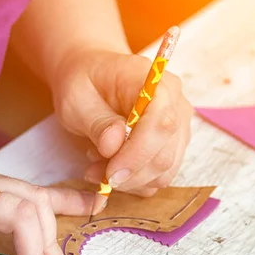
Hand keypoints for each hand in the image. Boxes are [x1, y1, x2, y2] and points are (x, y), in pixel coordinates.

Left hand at [50, 49, 193, 202]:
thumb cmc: (82, 82)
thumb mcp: (76, 99)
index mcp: (153, 82)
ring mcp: (177, 124)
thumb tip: (114, 145)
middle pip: (166, 153)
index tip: (110, 173)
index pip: (160, 123)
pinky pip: (159, 174)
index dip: (137, 154)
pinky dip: (134, 180)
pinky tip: (109, 166)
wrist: (90, 74)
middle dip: (130, 174)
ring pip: (165, 170)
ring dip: (130, 179)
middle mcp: (174, 102)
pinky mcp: (171, 144)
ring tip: (96, 166)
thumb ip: (97, 122)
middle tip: (94, 174)